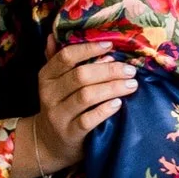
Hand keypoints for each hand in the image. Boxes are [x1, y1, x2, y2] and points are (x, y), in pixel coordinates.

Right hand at [11, 41, 136, 177]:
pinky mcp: (69, 134)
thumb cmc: (60, 104)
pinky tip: (119, 103)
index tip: (111, 45)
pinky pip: (87, 120)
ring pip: (86, 96)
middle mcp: (49, 95)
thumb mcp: (55, 82)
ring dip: (112, 88)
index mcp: (46, 77)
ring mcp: (58, 115)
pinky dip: (104, 110)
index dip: (89, 49)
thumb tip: (53, 34)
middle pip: (80, 76)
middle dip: (109, 71)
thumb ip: (57, 59)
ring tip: (132, 84)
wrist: (48, 142)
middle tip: (130, 69)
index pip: (65, 57)